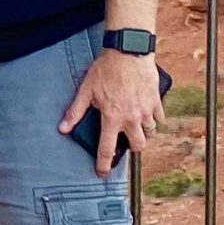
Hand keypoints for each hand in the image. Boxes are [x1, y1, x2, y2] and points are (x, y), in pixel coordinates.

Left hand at [60, 46, 162, 177]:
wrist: (128, 51)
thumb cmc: (107, 69)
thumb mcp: (86, 90)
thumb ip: (75, 111)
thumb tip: (63, 128)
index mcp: (112, 118)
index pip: (107, 149)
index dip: (103, 165)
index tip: (102, 173)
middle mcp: (131, 118)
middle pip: (137, 146)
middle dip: (131, 148)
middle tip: (125, 141)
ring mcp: (146, 110)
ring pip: (150, 132)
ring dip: (143, 132)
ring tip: (135, 125)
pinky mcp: (156, 101)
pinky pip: (159, 117)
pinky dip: (154, 118)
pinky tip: (146, 113)